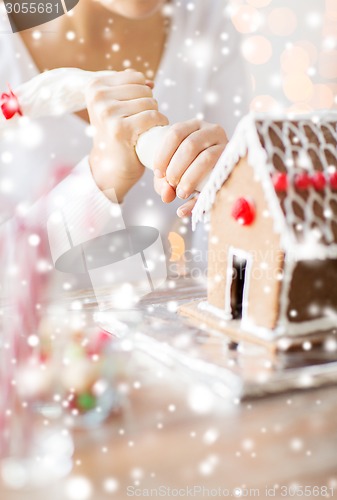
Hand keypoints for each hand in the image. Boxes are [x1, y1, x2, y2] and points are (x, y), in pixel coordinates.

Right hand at [86, 70, 168, 201]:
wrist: (110, 165)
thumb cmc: (117, 133)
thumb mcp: (116, 105)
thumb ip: (129, 88)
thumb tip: (150, 82)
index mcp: (94, 86)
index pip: (136, 77)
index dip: (142, 93)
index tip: (134, 110)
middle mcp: (98, 96)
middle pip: (144, 89)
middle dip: (149, 105)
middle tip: (140, 121)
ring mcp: (108, 112)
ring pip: (150, 102)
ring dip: (155, 115)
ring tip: (145, 127)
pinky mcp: (120, 129)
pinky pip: (152, 116)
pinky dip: (159, 123)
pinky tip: (154, 131)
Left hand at [152, 119, 226, 216]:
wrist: (211, 177)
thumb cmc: (185, 171)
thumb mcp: (171, 174)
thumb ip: (164, 184)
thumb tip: (167, 194)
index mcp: (194, 127)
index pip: (176, 133)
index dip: (163, 154)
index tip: (158, 173)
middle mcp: (212, 131)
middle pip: (190, 146)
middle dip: (176, 168)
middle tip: (170, 183)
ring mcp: (225, 146)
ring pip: (206, 158)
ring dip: (189, 178)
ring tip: (180, 193)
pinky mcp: (232, 166)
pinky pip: (217, 180)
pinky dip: (198, 198)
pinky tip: (183, 210)